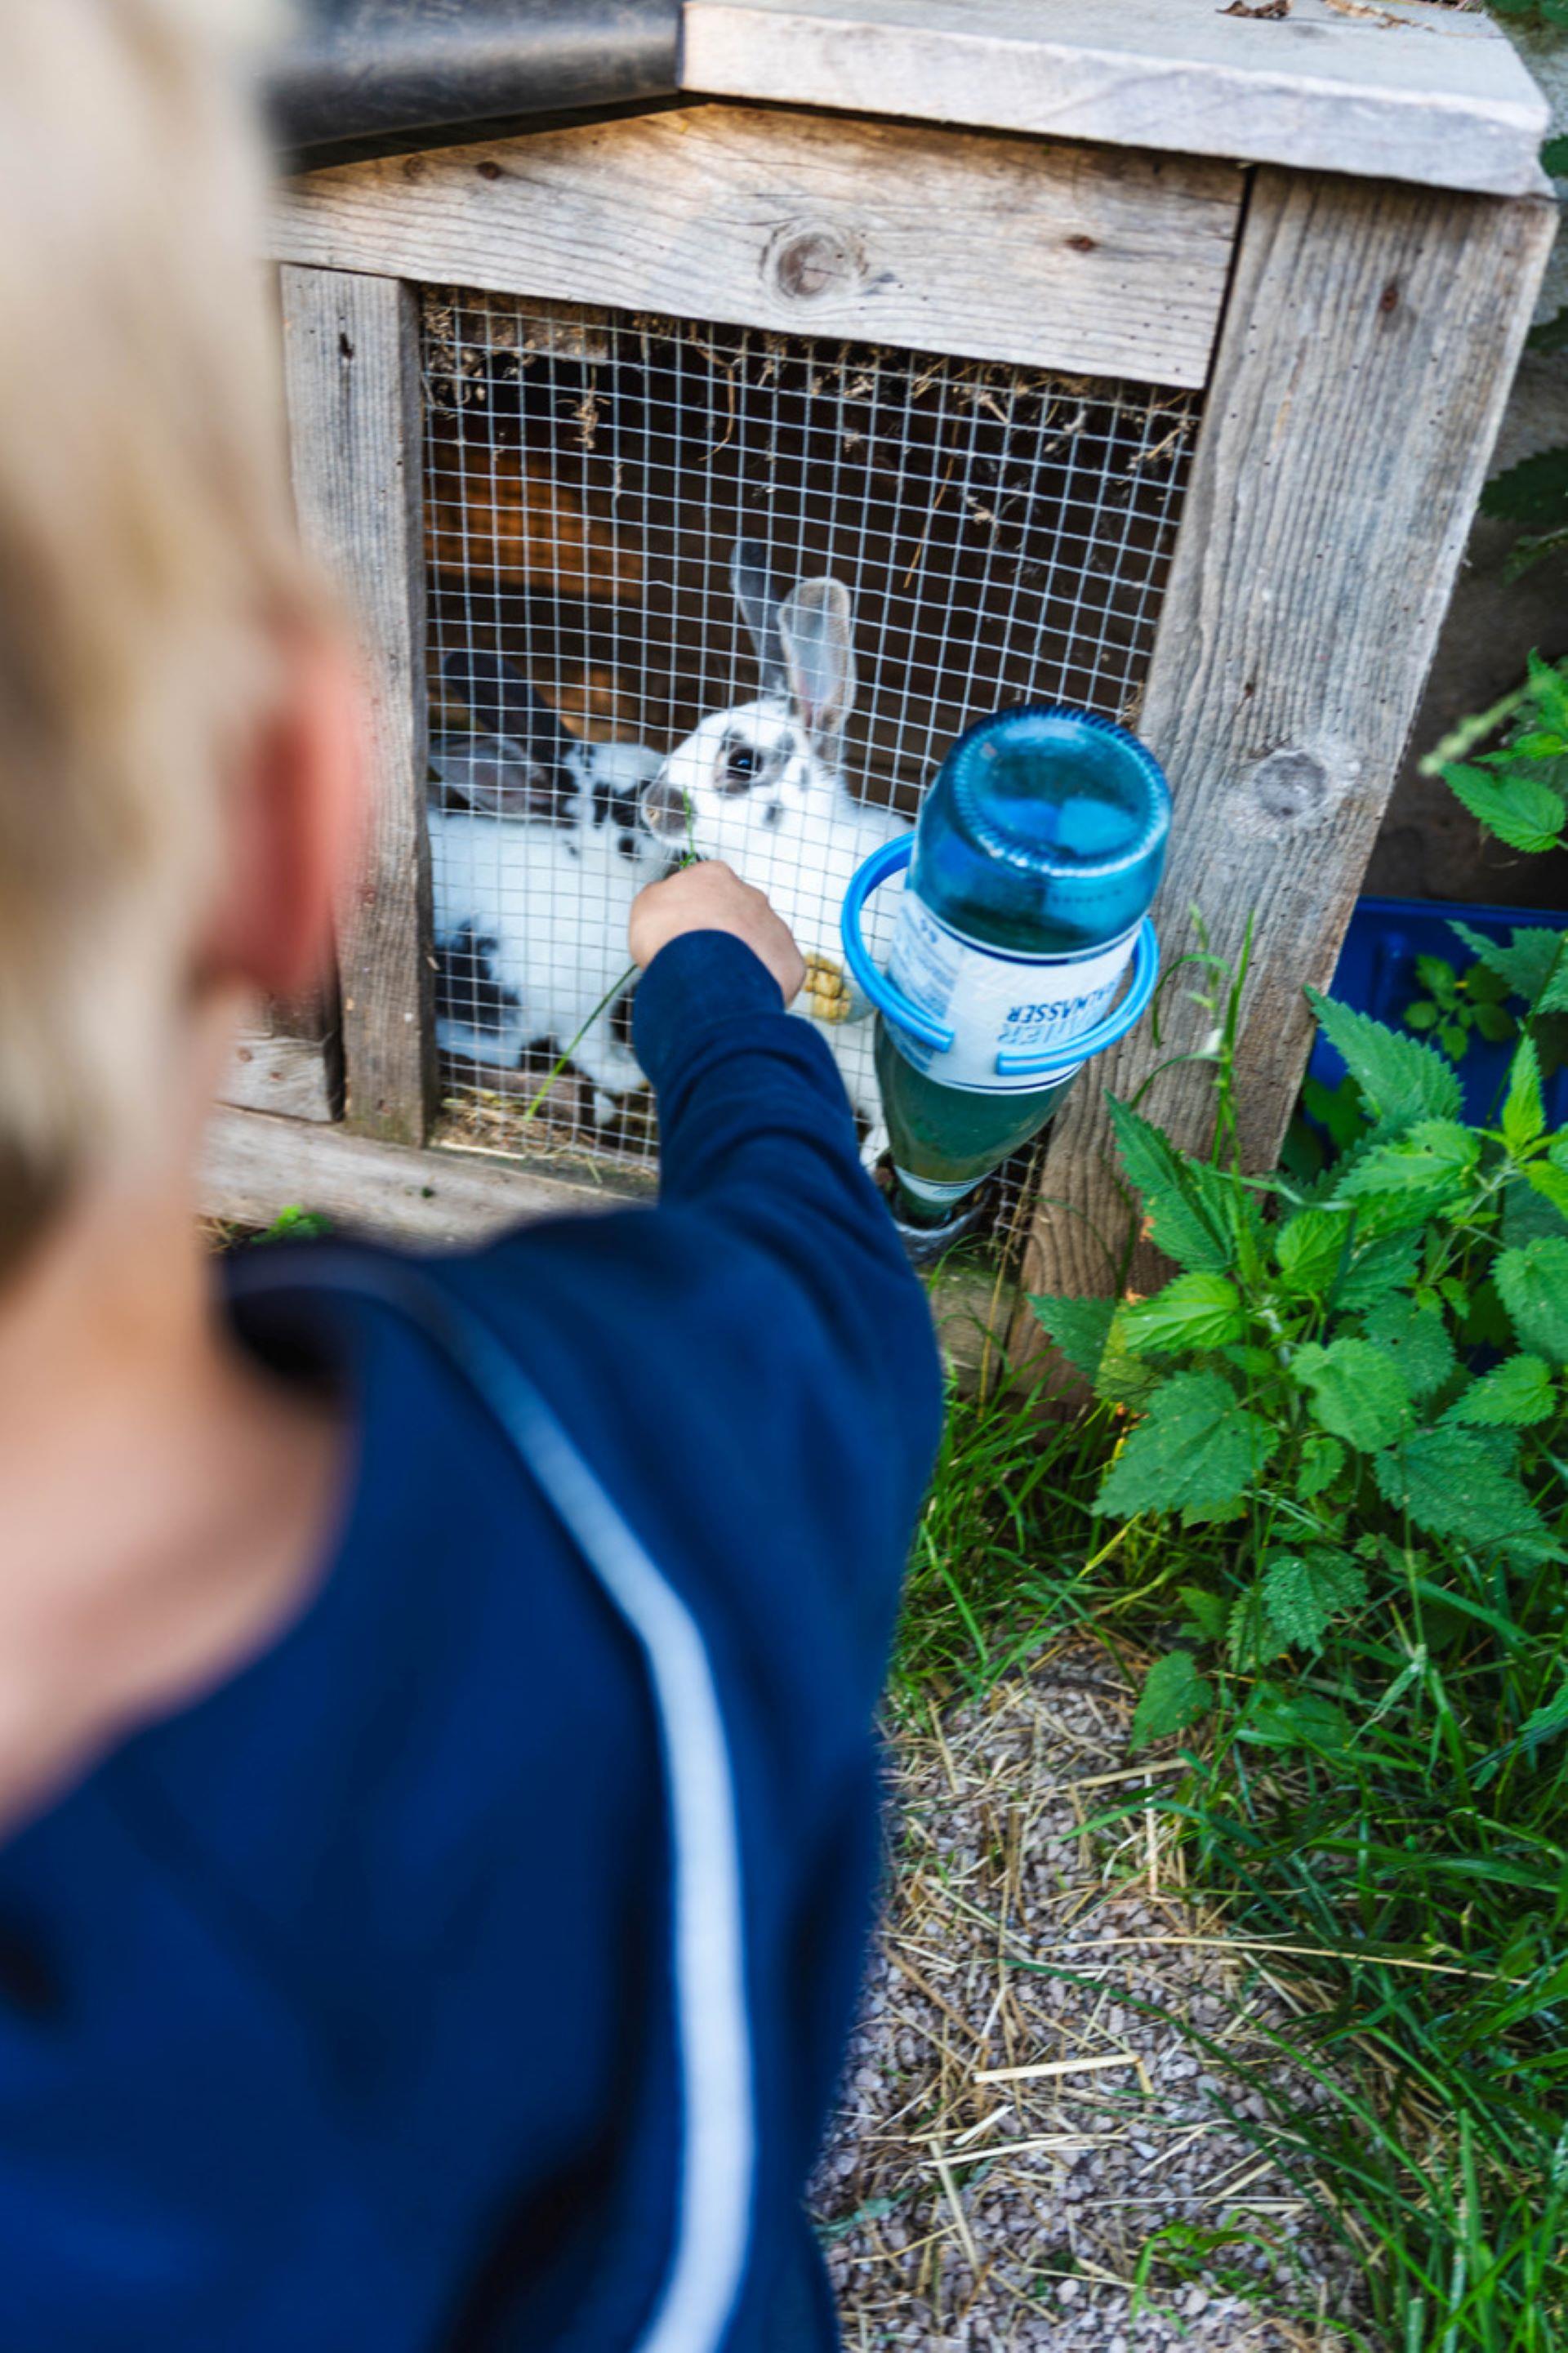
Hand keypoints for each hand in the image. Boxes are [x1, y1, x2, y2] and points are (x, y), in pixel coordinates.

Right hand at [629, 861, 805, 1005]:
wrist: (705, 972)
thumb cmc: (673, 938)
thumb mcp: (645, 906)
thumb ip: (659, 899)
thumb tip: (662, 902)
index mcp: (714, 877)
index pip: (703, 888)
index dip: (689, 912)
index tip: (679, 931)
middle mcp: (750, 896)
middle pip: (735, 913)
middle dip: (719, 934)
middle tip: (697, 960)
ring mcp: (774, 926)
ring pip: (757, 941)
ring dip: (740, 958)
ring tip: (717, 981)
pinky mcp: (788, 959)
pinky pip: (775, 970)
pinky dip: (761, 982)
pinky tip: (739, 993)